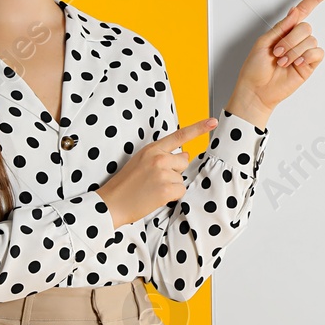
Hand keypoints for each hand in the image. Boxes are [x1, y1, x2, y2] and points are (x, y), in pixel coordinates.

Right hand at [94, 117, 218, 227]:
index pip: (179, 135)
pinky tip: (156, 196)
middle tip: (156, 179)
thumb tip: (184, 156)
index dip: (198, 128)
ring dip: (171, 185)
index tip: (212, 122)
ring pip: (181, 177)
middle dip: (175, 170)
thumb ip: (161, 155)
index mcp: (151, 149)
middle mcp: (159, 158)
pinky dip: (172, 196)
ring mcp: (163, 173)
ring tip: (152, 188)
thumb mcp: (140, 161)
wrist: (112, 203)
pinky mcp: (166, 188)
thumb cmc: (125, 184)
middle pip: (184, 161)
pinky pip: (181, 190)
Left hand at [228, 0, 324, 124]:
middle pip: (306, 27)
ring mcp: (303, 52)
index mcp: (284, 31)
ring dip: (294, 51)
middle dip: (290, 40)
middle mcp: (295, 40)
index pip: (303, 11)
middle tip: (278, 53)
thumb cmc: (255, 68)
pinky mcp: (309, 64)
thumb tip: (295, 12)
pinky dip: (306, 56)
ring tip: (283, 62)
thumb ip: (282, 27)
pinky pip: (317, 53)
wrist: (257, 91)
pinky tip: (296, 63)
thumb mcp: (263, 42)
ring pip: (310, 40)